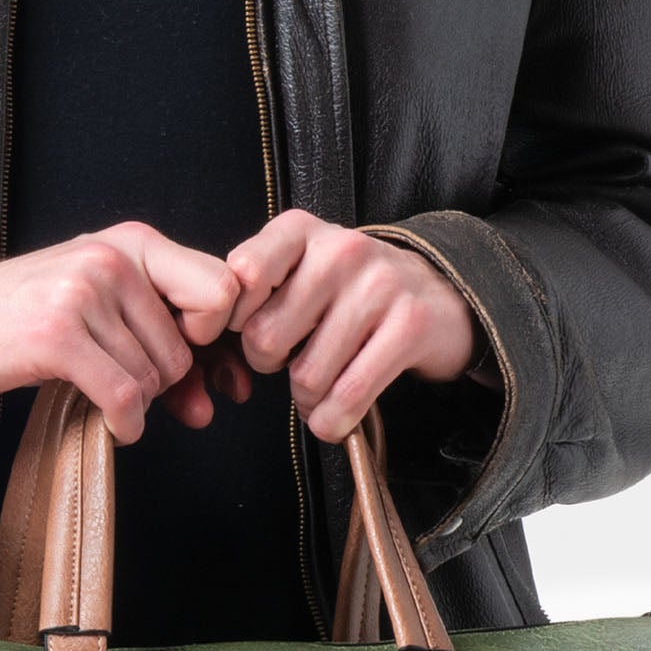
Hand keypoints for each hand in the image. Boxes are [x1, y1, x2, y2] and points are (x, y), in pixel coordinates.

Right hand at [0, 223, 240, 443]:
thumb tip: (209, 404)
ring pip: (154, 376)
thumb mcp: (97, 307)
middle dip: (165, 384)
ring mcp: (83, 292)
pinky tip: (112, 426)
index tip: (186, 358)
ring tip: (99, 394)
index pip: (222, 288)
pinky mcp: (56, 334)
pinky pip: (123, 396)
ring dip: (135, 404)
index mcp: (130, 240)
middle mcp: (110, 257)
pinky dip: (125, 425)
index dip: (212, 337)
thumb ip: (159, 340)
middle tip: (128, 390)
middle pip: (186, 347)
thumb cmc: (20, 322)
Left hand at [225, 211, 480, 442]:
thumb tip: (211, 334)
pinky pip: (349, 394)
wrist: (439, 295)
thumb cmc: (349, 290)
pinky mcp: (409, 327)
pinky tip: (334, 416)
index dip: (231, 321)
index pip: (242, 275)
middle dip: (269, 365)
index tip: (244, 332)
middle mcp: (340, 249)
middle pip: (266, 338)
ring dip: (306, 399)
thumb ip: (253, 288)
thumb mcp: (299, 268)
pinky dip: (333, 420)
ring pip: (307, 375)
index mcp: (300, 230)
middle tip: (289, 360)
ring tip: (317, 385)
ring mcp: (380, 285)